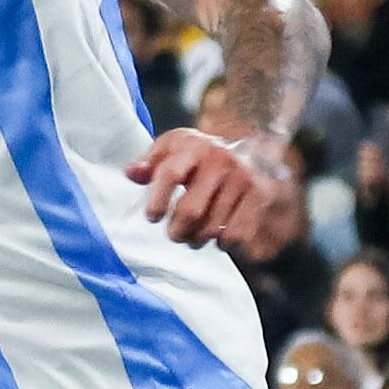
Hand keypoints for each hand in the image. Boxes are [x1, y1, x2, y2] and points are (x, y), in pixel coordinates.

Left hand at [126, 128, 299, 253]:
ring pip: (211, 228)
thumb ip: (149, 163)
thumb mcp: (172, 149)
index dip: (157, 199)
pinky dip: (222, 243)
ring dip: (196, 240)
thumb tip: (131, 173)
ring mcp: (242, 179)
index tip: (152, 217)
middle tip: (174, 234)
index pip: (170, 174)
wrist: (246, 150)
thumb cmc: (198, 155)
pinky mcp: (257, 197)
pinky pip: (235, 235)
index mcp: (194, 146)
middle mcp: (220, 160)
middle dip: (177, 231)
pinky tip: (216, 235)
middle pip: (191, 211)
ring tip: (192, 236)